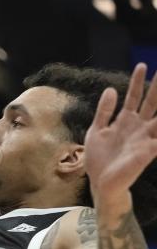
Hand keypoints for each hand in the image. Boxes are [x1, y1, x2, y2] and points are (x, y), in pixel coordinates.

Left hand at [84, 63, 156, 204]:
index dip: (137, 82)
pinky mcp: (147, 152)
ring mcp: (144, 138)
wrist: (101, 183)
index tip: (142, 65)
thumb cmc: (99, 158)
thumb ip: (104, 111)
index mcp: (126, 121)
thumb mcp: (96, 130)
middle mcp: (139, 127)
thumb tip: (111, 89)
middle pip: (152, 102)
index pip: (135, 97)